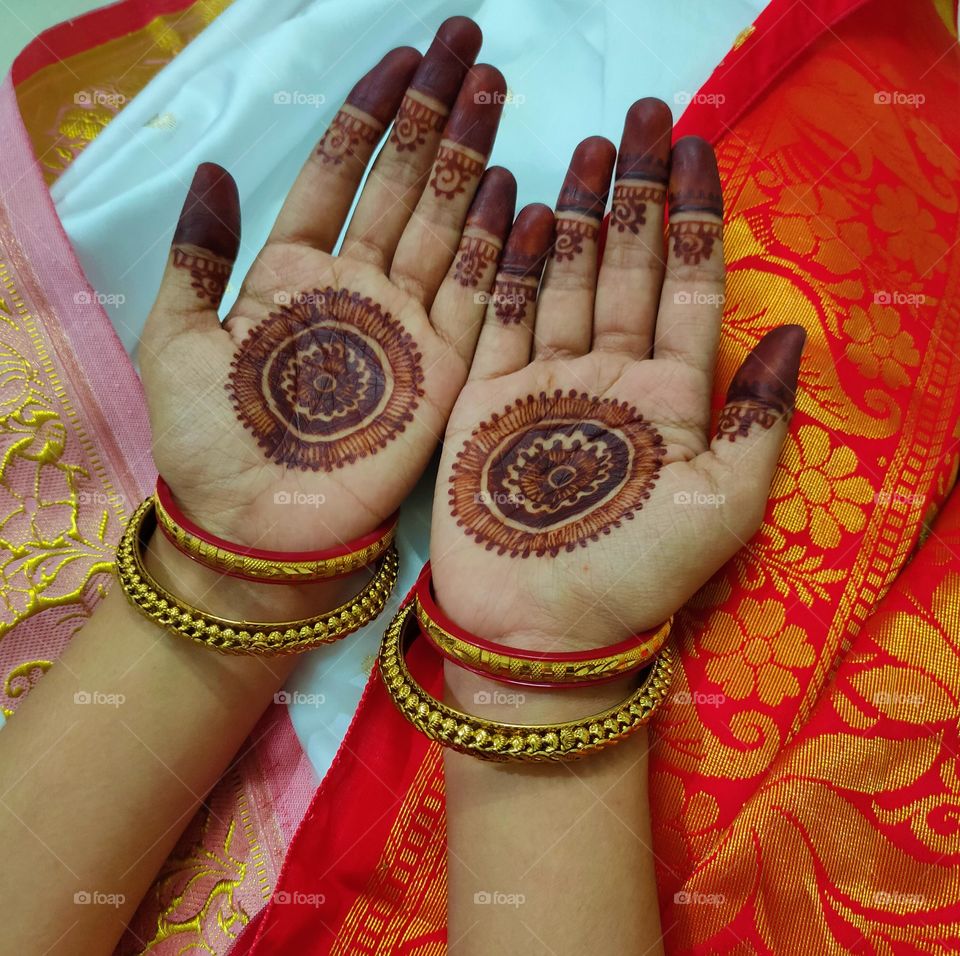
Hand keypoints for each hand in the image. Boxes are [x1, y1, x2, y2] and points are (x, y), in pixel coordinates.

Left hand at [140, 18, 516, 552]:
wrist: (258, 531)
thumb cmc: (212, 444)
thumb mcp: (178, 340)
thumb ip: (199, 256)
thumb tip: (214, 166)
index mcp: (295, 274)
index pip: (340, 173)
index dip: (370, 114)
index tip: (402, 56)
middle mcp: (360, 289)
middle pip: (404, 185)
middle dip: (436, 116)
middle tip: (471, 49)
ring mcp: (407, 326)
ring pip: (445, 225)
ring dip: (473, 161)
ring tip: (498, 93)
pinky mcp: (444, 369)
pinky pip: (477, 296)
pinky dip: (497, 246)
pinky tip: (517, 190)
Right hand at [430, 99, 805, 651]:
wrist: (535, 633)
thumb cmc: (631, 576)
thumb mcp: (720, 505)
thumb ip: (757, 420)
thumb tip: (790, 336)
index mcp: (672, 396)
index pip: (691, 286)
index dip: (698, 217)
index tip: (701, 149)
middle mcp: (611, 377)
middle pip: (628, 266)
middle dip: (639, 194)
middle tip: (644, 117)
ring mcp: (546, 381)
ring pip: (565, 279)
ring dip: (577, 214)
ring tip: (589, 148)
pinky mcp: (487, 396)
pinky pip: (501, 316)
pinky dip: (510, 266)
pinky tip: (519, 213)